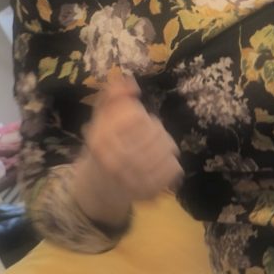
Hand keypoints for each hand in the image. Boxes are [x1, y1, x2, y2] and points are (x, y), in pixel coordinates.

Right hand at [72, 73, 181, 227]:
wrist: (100, 188)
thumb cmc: (102, 148)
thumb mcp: (100, 120)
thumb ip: (112, 97)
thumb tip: (130, 81)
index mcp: (101, 141)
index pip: (136, 118)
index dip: (142, 116)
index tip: (138, 121)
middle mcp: (115, 162)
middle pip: (155, 132)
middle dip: (156, 131)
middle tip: (149, 136)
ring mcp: (132, 179)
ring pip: (167, 148)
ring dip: (165, 145)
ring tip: (157, 148)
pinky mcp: (148, 192)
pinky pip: (173, 168)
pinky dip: (171, 163)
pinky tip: (161, 163)